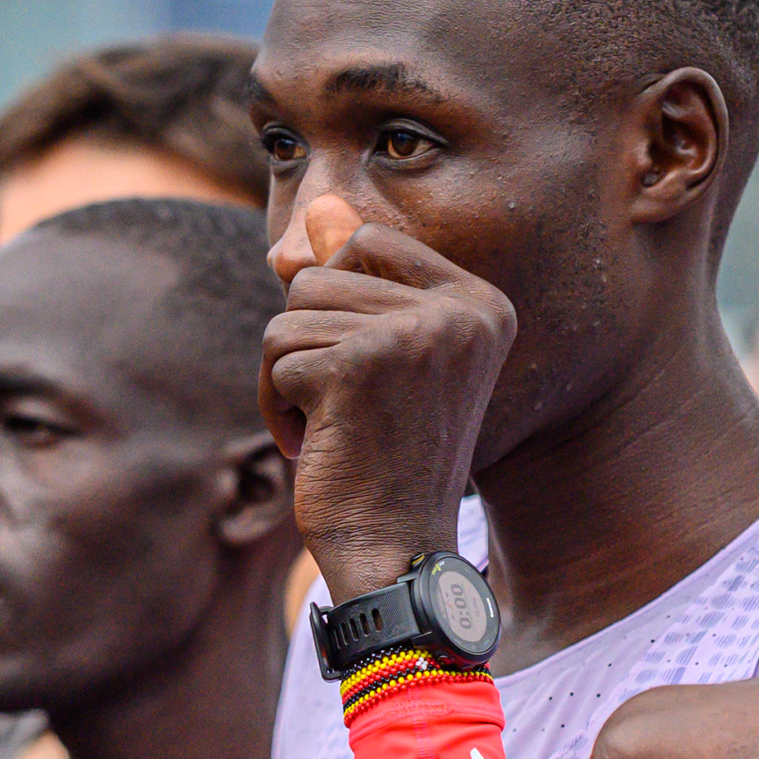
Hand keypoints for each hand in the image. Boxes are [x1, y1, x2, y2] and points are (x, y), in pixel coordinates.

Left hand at [261, 195, 516, 602]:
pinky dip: (279, 404)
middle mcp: (459, 312)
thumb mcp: (382, 358)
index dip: (336, 300)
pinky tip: (318, 445)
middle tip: (343, 408)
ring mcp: (413, 335)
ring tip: (331, 425)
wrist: (398, 551)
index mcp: (481, 303)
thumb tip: (318, 206)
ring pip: (289, 315)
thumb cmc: (389, 456)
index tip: (363, 367)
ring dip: (287, 376)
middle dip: (306, 345)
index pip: (368, 238)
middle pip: (318, 277)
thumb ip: (355, 280)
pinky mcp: (359, 365)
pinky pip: (277, 357)